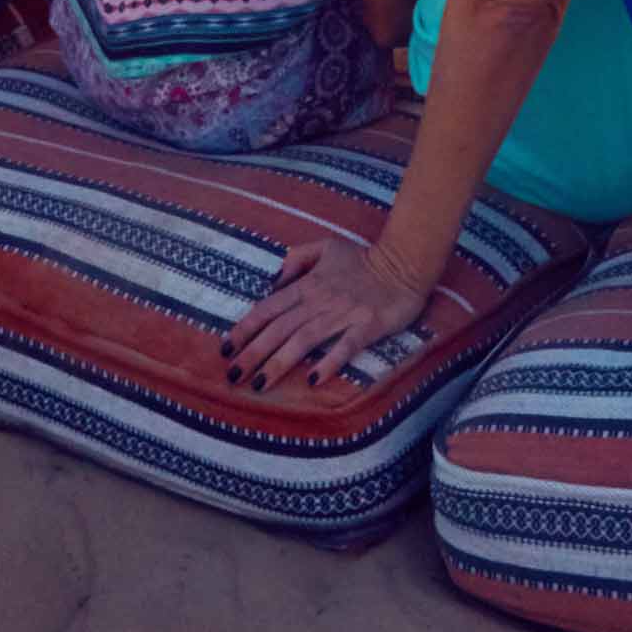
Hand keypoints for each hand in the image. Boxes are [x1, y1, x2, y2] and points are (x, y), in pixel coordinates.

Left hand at [222, 232, 432, 389]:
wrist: (405, 263)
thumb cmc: (363, 258)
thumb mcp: (325, 247)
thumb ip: (297, 260)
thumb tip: (272, 282)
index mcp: (308, 285)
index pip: (268, 308)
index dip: (245, 328)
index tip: (225, 349)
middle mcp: (320, 301)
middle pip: (279, 329)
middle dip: (253, 353)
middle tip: (232, 376)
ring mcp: (344, 314)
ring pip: (304, 340)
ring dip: (279, 362)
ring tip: (259, 384)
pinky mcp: (367, 326)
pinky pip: (345, 346)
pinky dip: (328, 362)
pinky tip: (312, 379)